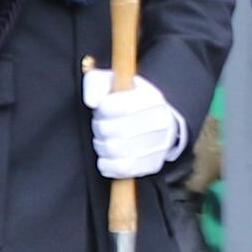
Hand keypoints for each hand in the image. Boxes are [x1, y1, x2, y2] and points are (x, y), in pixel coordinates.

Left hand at [84, 62, 186, 179]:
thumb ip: (97, 85)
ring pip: (111, 149)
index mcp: (149, 98)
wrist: (158, 119)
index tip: (104, 107)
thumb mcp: (112, 82)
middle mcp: (158, 122)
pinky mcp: (151, 165)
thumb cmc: (129, 100)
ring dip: (101, 144)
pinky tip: (109, 154)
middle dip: (99, 126)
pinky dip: (107, 163)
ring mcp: (157, 146)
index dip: (100, 109)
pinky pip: (119, 169)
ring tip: (108, 137)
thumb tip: (92, 102)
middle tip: (105, 122)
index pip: (109, 107)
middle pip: (107, 130)